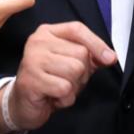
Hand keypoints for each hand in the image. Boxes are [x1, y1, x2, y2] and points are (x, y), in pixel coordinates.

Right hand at [0, 22, 115, 133]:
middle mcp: (38, 42)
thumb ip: (91, 56)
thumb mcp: (72, 63)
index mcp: (48, 32)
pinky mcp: (30, 80)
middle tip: (66, 80)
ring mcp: (32, 59)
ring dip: (73, 86)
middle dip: (82, 73)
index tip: (110, 58)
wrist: (22, 104)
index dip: (97, 44)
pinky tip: (53, 97)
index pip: (77, 29)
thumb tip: (110, 56)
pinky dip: (65, 98)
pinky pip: (65, 88)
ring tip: (59, 88)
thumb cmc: (50, 81)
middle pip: (81, 53)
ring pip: (75, 70)